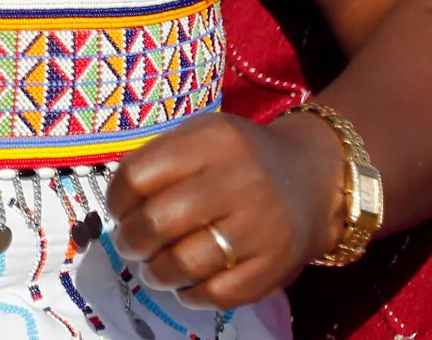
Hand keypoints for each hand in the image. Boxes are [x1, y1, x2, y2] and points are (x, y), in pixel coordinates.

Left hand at [105, 110, 344, 309]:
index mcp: (213, 140)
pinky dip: (192, 295)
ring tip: (154, 269)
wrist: (313, 177)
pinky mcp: (276, 264)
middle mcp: (238, 180)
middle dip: (131, 241)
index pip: (139, 176)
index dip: (117, 200)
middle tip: (131, 246)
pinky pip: (219, 294)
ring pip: (184, 263)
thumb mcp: (203, 136)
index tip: (118, 211)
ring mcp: (260, 226)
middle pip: (157, 222)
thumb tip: (118, 205)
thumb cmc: (242, 157)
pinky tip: (186, 285)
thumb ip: (162, 160)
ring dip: (156, 273)